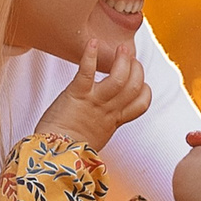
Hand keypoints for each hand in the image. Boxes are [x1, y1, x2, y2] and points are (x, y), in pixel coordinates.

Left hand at [34, 35, 150, 150]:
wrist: (55, 157)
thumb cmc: (70, 150)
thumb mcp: (96, 137)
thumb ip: (103, 125)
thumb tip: (105, 121)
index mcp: (114, 121)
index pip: (142, 104)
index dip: (145, 90)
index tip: (140, 81)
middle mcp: (108, 110)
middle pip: (134, 86)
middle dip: (137, 69)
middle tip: (131, 56)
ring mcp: (94, 102)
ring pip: (118, 78)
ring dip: (123, 60)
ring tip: (122, 48)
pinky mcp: (76, 95)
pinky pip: (87, 72)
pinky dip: (91, 55)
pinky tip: (93, 43)